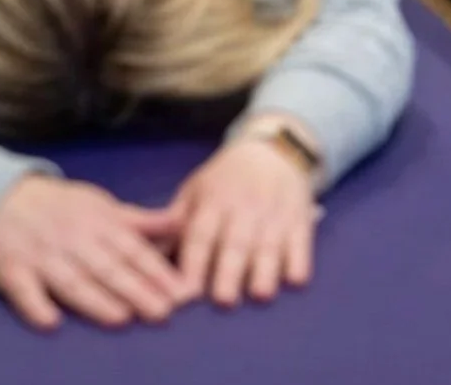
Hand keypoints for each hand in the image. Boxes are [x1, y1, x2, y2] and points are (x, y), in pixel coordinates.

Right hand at [0, 175, 185, 331]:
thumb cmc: (59, 206)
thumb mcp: (101, 204)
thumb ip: (139, 220)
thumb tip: (180, 222)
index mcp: (98, 222)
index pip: (133, 249)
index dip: (157, 271)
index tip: (180, 292)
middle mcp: (73, 239)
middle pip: (108, 267)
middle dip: (136, 289)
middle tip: (162, 313)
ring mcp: (42, 255)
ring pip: (72, 281)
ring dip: (95, 300)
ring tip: (120, 317)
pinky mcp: (12, 270)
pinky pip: (24, 291)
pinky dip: (36, 306)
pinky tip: (51, 322)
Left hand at [166, 137, 318, 308]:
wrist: (273, 150)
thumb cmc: (226, 179)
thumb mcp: (197, 189)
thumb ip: (175, 222)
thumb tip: (149, 255)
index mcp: (213, 200)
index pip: (201, 234)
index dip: (194, 263)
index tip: (186, 294)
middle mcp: (244, 207)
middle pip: (236, 242)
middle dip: (230, 271)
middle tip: (224, 300)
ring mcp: (274, 212)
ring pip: (270, 244)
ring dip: (266, 269)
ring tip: (260, 294)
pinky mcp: (300, 218)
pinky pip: (301, 241)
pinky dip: (299, 260)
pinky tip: (294, 279)